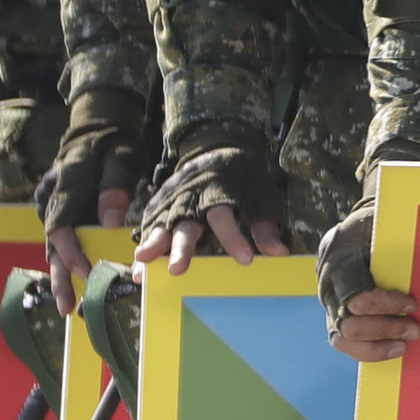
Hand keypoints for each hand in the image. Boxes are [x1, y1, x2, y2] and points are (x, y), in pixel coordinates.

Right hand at [37, 89, 147, 313]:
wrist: (97, 130)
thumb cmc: (114, 144)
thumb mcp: (123, 157)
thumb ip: (115, 186)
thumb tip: (110, 224)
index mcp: (68, 179)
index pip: (62, 221)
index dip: (72, 250)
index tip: (87, 271)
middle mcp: (52, 194)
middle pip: (52, 240)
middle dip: (61, 273)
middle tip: (68, 306)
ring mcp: (49, 203)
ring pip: (52, 244)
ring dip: (60, 274)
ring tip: (67, 306)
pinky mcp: (55, 210)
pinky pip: (58, 240)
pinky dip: (65, 262)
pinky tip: (72, 286)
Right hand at [132, 140, 287, 277]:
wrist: (217, 149)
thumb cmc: (243, 181)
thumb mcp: (260, 198)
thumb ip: (265, 227)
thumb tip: (280, 253)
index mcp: (220, 192)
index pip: (225, 217)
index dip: (234, 238)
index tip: (245, 260)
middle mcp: (193, 198)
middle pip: (186, 224)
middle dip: (181, 247)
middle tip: (177, 270)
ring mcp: (173, 203)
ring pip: (163, 225)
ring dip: (154, 244)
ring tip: (144, 261)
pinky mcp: (160, 208)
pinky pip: (150, 229)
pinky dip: (145, 247)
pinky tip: (139, 270)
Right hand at [316, 201, 418, 361]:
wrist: (352, 232)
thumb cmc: (371, 227)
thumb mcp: (381, 223)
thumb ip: (397, 240)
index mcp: (338, 260)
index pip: (355, 295)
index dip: (386, 305)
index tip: (412, 304)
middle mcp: (328, 287)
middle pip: (349, 324)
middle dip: (385, 329)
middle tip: (415, 330)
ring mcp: (328, 306)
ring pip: (343, 340)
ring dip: (377, 347)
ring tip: (404, 345)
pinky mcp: (334, 319)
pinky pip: (347, 344)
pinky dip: (371, 350)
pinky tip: (393, 348)